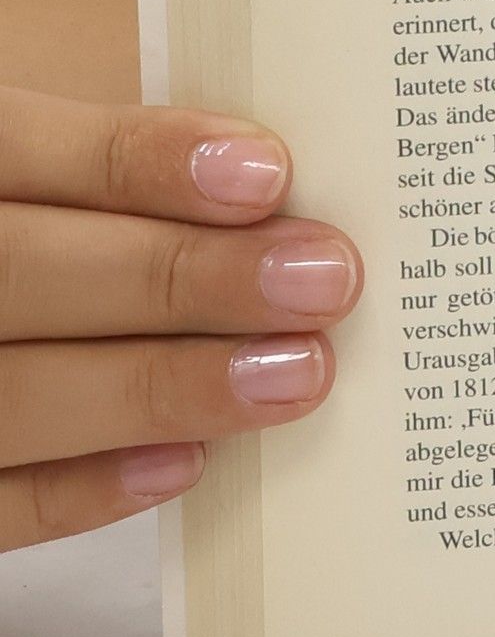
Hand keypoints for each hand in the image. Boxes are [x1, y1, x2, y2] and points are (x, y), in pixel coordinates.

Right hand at [0, 85, 361, 549]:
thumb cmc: (26, 221)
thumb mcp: (35, 163)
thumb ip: (109, 167)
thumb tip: (271, 185)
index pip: (23, 148)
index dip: (143, 162)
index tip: (268, 176)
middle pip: (27, 272)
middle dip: (184, 277)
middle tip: (322, 281)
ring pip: (13, 392)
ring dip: (164, 387)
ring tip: (298, 373)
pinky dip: (85, 488)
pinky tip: (191, 461)